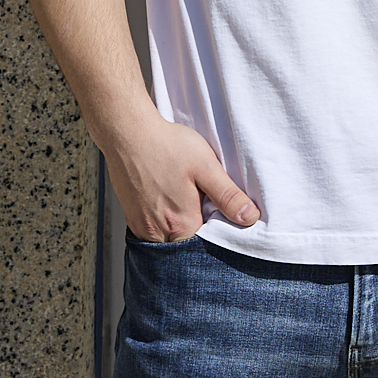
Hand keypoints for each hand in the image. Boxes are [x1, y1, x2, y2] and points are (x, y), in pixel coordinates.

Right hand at [104, 111, 259, 241]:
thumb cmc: (166, 146)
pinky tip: (169, 198)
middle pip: (186, 243)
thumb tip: (249, 217)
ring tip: (184, 199)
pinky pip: (152, 231)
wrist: (128, 134)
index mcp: (180, 224)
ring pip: (168, 238)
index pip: (206, 244)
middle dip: (197, 228)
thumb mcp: (206, 167)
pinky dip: (163, 221)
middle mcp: (157, 232)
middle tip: (200, 201)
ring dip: (179, 225)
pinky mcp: (131, 217)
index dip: (217, 230)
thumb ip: (227, 196)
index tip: (219, 212)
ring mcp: (141, 226)